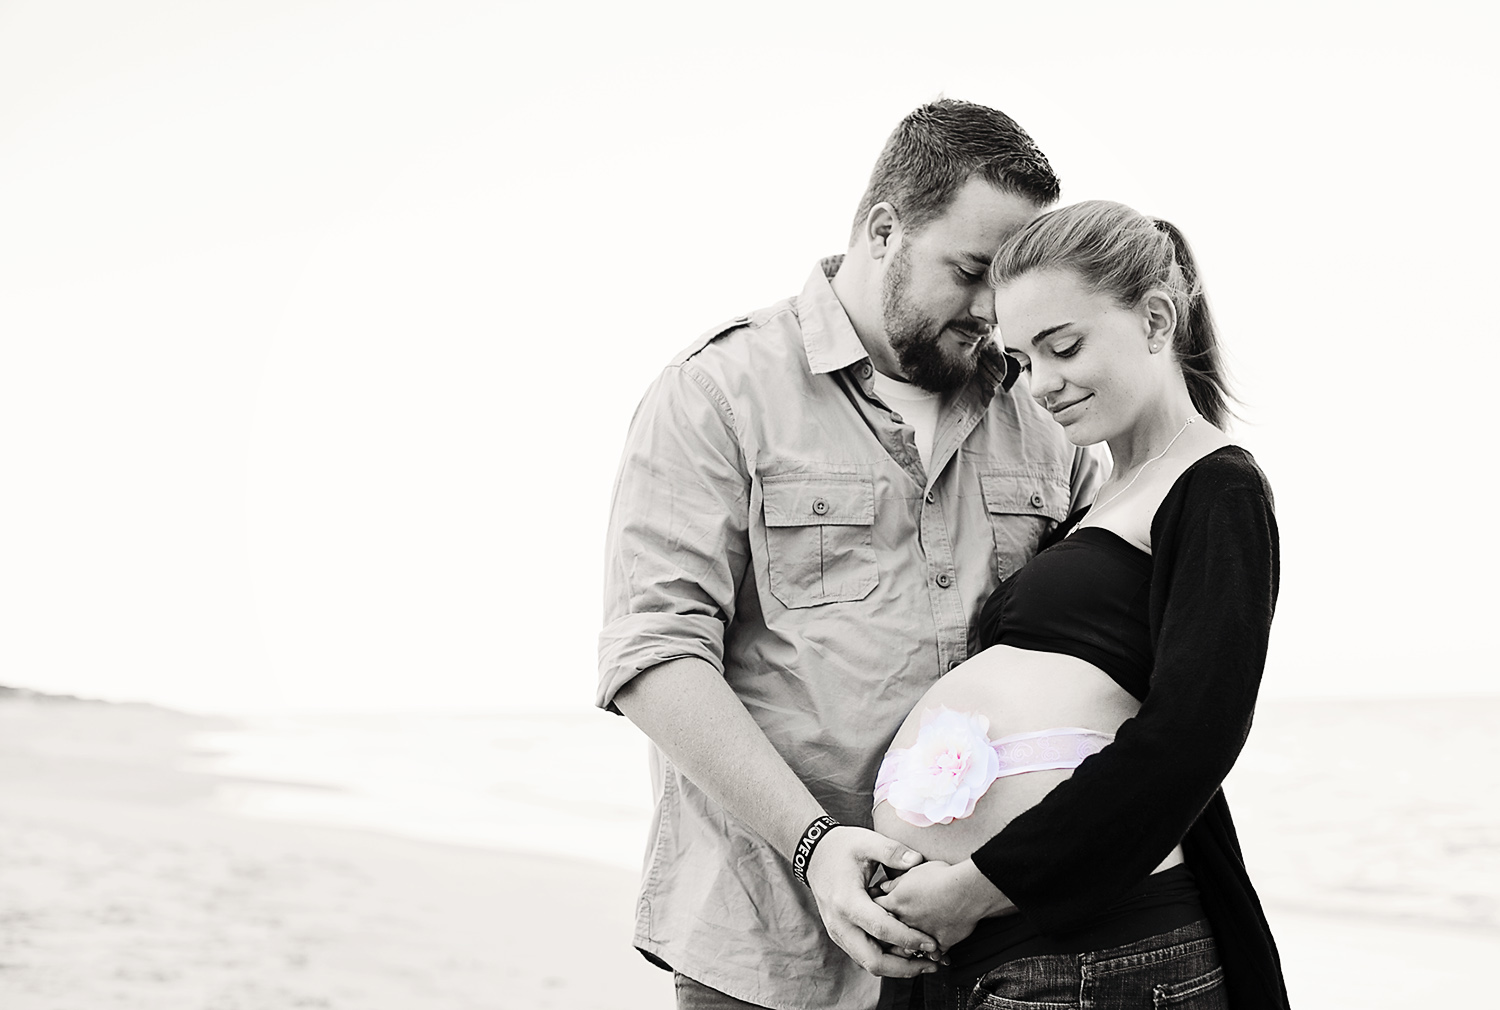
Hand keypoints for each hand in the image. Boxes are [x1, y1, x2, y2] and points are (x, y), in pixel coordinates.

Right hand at [804, 826, 940, 977]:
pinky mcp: (842, 936)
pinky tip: (907, 954)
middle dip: (905, 967)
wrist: (815, 854)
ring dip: (898, 968)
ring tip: (925, 963)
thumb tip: (917, 860)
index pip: (880, 929)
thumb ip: (892, 851)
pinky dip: (888, 960)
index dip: (908, 939)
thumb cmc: (841, 847)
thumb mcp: (866, 841)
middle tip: (932, 964)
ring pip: (869, 964)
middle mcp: (839, 924)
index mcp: (846, 901)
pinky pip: (865, 956)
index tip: (931, 943)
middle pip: (873, 961)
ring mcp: (839, 933)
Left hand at [875, 859, 1013, 950]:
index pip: (875, 907)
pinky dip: (934, 952)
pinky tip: (934, 951)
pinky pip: (933, 953)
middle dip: (890, 930)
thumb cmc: (942, 876)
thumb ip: (896, 882)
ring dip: (909, 945)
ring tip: (912, 942)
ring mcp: (921, 935)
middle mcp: (905, 922)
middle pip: (889, 932)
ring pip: (909, 947)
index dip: (875, 906)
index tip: (877, 906)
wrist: (967, 891)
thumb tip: (884, 887)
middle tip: (893, 927)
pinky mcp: (940, 944)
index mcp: (896, 902)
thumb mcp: (913, 871)